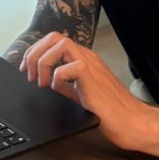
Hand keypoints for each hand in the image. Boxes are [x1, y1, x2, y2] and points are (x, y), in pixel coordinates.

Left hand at [19, 32, 148, 147]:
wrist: (131, 122)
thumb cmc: (109, 111)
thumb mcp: (79, 94)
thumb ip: (64, 84)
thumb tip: (43, 81)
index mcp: (83, 59)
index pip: (54, 41)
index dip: (35, 53)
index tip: (27, 71)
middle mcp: (87, 57)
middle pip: (54, 37)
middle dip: (34, 53)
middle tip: (30, 75)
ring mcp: (92, 66)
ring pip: (61, 44)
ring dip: (43, 62)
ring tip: (42, 83)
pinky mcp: (94, 79)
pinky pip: (71, 66)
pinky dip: (58, 77)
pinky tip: (59, 91)